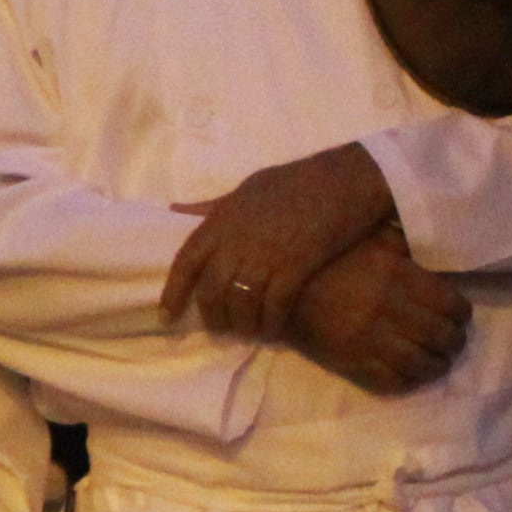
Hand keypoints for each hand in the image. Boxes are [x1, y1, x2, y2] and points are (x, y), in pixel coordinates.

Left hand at [165, 140, 397, 339]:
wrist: (344, 178)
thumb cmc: (296, 179)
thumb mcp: (246, 188)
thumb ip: (213, 207)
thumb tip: (177, 210)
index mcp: (220, 221)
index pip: (186, 262)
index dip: (173, 293)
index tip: (167, 316)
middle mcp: (237, 241)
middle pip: (212, 290)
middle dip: (213, 316)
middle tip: (219, 329)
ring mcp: (266, 255)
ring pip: (242, 303)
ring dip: (243, 325)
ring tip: (248, 333)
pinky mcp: (296, 266)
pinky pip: (275, 305)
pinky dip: (271, 322)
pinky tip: (272, 330)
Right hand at [284, 223, 469, 394]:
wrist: (279, 287)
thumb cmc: (329, 259)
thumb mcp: (373, 240)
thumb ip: (406, 248)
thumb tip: (436, 254)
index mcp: (399, 278)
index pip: (452, 305)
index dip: (462, 314)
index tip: (458, 315)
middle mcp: (390, 311)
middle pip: (442, 337)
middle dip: (454, 342)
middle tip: (452, 341)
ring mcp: (370, 340)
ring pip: (422, 363)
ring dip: (437, 365)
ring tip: (437, 361)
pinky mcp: (351, 361)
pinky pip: (391, 381)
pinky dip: (409, 381)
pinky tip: (411, 374)